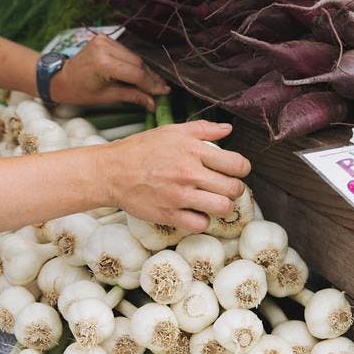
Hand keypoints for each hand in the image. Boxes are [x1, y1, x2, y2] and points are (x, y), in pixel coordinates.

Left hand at [49, 35, 169, 109]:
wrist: (61, 78)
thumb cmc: (80, 91)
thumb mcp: (107, 97)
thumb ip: (132, 97)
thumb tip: (153, 103)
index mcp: (103, 63)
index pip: (135, 74)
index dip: (151, 84)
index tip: (164, 92)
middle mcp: (104, 47)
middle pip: (137, 63)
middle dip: (150, 78)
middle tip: (161, 89)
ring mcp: (104, 40)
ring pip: (134, 57)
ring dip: (143, 70)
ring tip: (152, 83)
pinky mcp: (104, 38)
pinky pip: (126, 52)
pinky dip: (133, 63)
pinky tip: (139, 73)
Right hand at [98, 120, 251, 231]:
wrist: (111, 172)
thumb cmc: (141, 149)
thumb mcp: (172, 131)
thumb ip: (203, 130)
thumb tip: (228, 130)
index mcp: (193, 150)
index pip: (237, 164)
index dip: (242, 169)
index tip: (234, 171)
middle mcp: (189, 173)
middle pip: (234, 188)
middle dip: (234, 190)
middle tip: (224, 188)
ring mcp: (179, 195)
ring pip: (222, 208)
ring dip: (221, 207)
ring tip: (213, 202)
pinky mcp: (169, 214)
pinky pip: (200, 224)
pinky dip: (201, 220)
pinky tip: (195, 212)